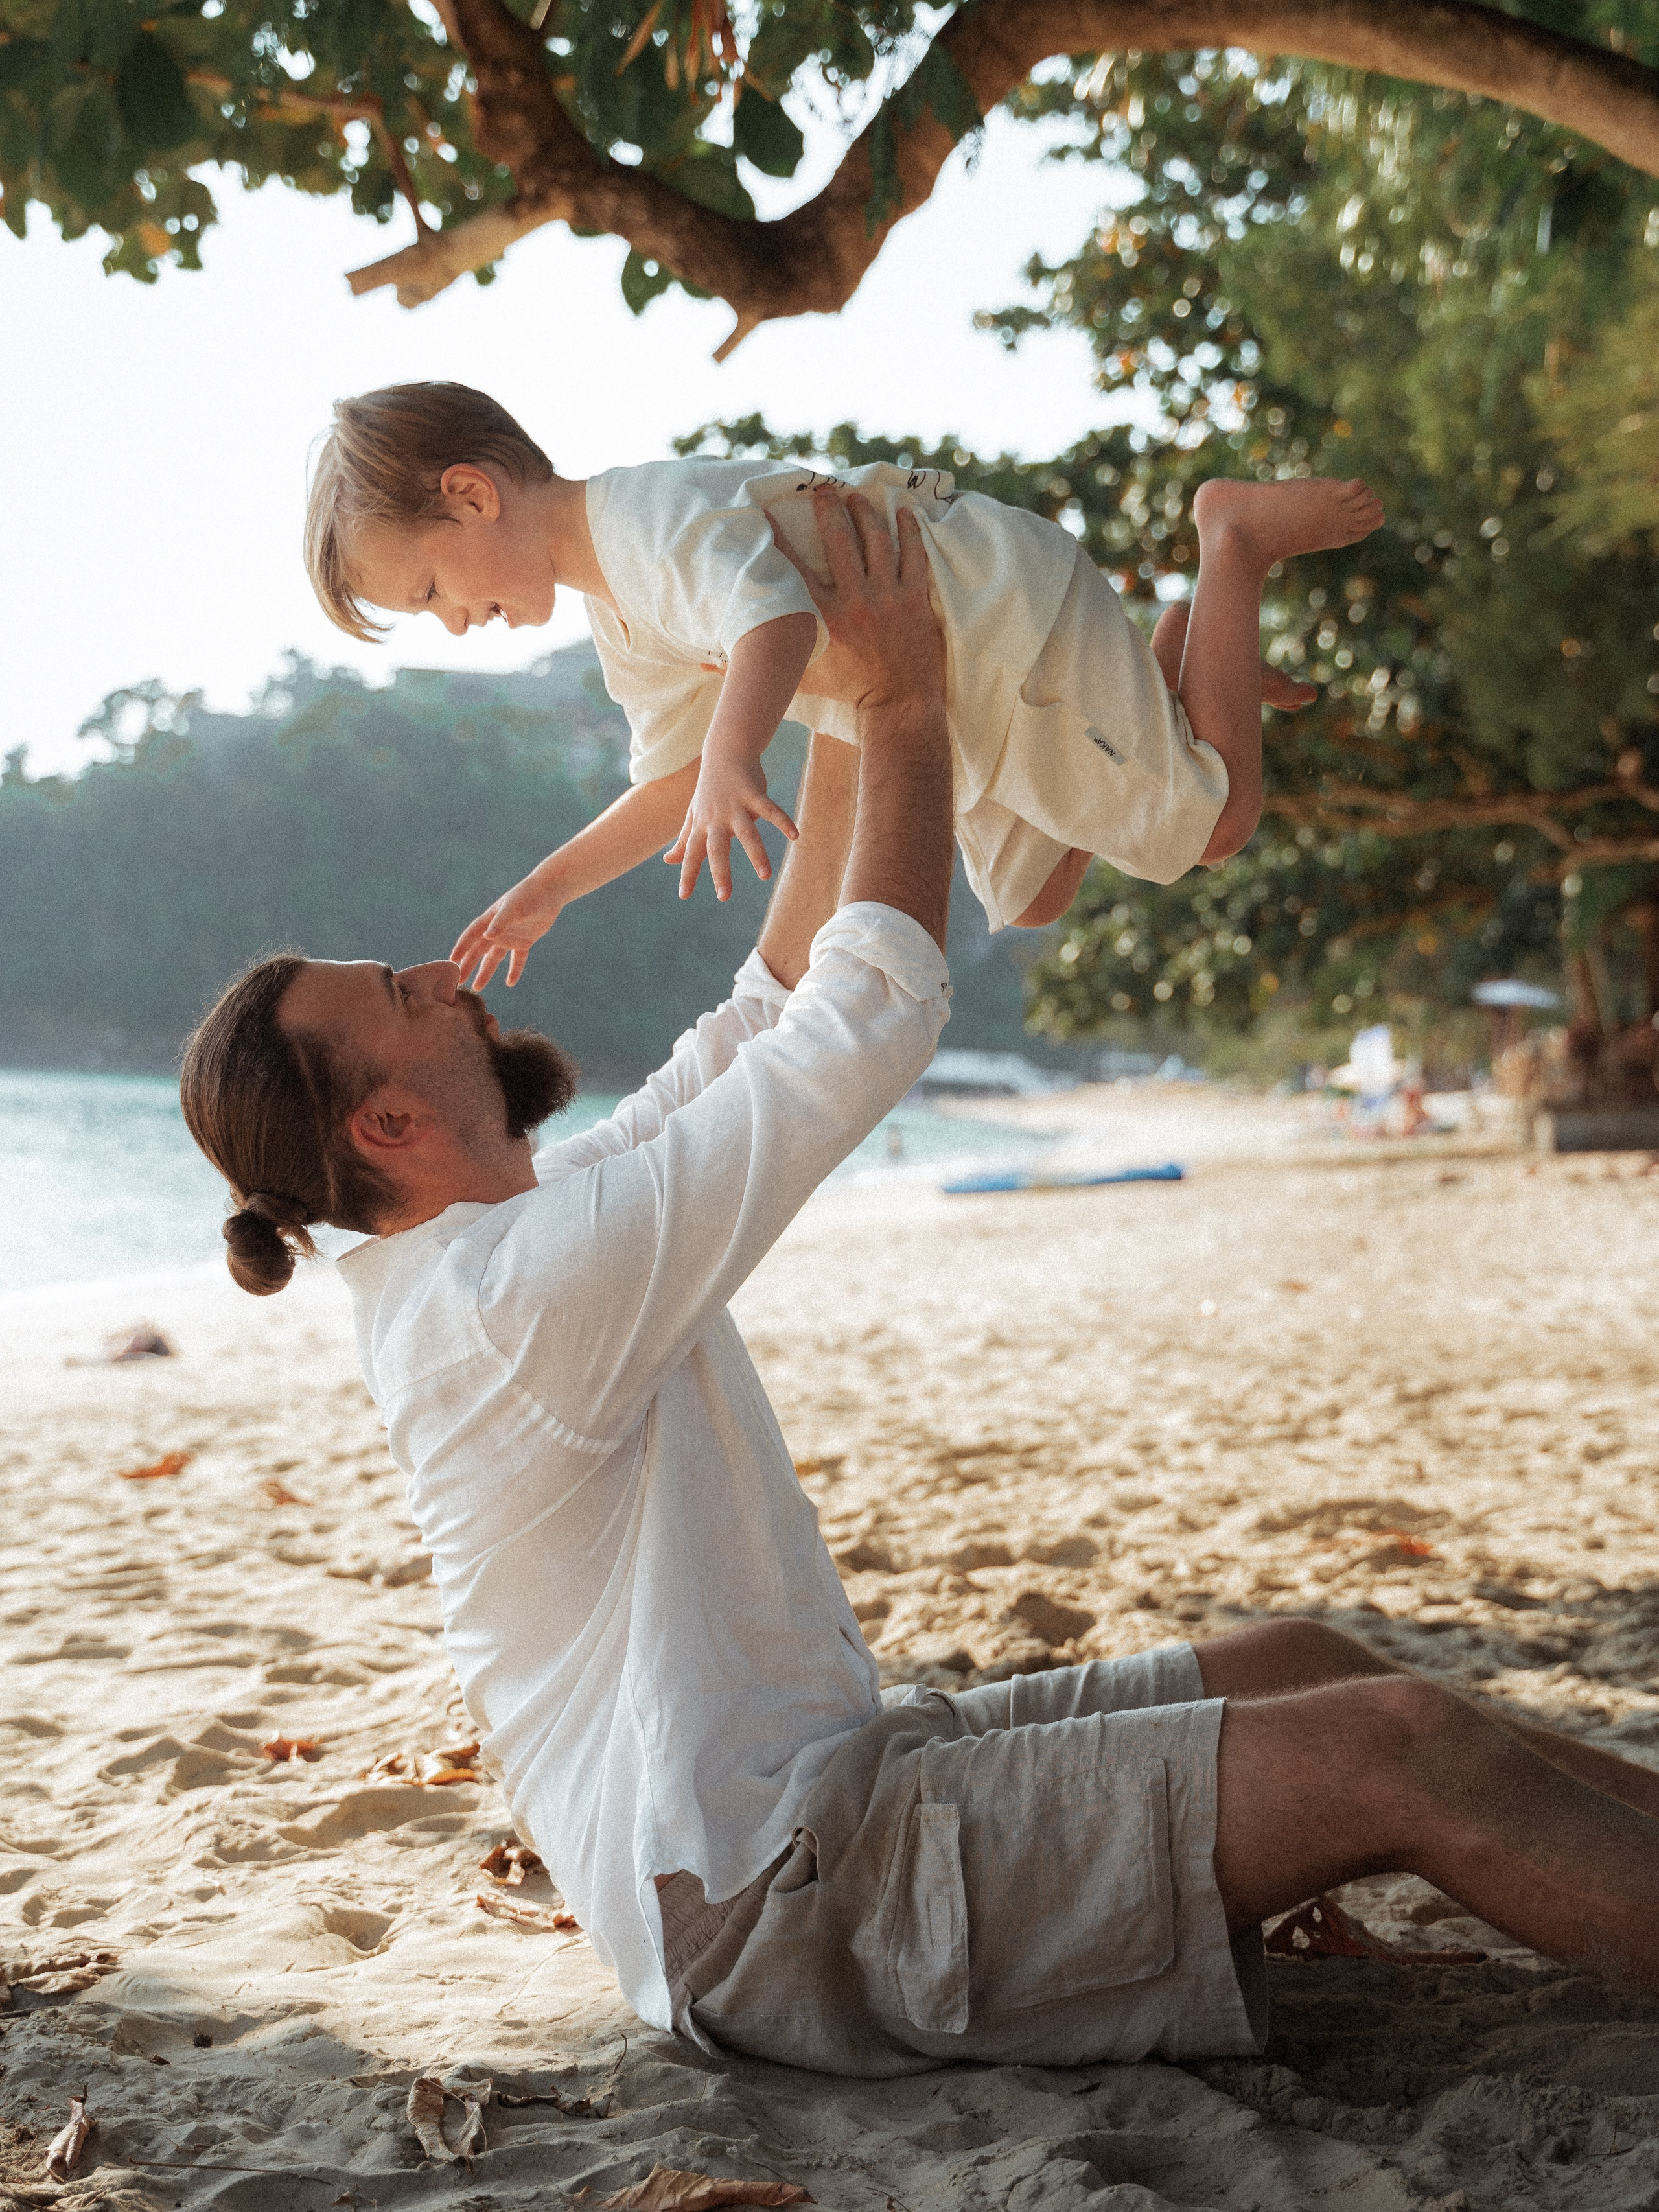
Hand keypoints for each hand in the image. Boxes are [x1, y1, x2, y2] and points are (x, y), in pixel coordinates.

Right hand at [450, 867, 566, 989]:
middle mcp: (497, 930)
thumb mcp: (514, 908)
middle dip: (469, 965)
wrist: (549, 892)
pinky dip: (514, 971)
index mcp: (490, 920)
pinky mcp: (524, 941)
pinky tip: (510, 983)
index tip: (451, 962)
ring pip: (494, 958)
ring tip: (477, 987)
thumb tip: (487, 937)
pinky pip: (517, 959)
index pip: (471, 936)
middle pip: (479, 951)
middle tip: (459, 981)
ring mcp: (510, 936)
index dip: (461, 948)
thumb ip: (501, 922)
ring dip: (486, 972)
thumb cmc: (529, 896)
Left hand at [664, 754, 797, 900]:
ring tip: (766, 876)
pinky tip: (796, 835)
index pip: (692, 853)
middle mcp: (716, 818)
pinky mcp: (754, 793)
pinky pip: (770, 810)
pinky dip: (783, 822)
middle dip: (720, 872)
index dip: (687, 874)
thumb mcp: (693, 815)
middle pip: (717, 848)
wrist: (724, 751)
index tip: (683, 895)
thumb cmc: (709, 789)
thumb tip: (667, 861)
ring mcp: (736, 805)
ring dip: (756, 855)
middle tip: (724, 897)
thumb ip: (684, 840)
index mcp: (702, 825)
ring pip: (747, 833)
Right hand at [771, 490, 944, 714]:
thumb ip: (756, 668)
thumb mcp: (797, 680)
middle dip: (828, 509)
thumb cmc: (846, 692)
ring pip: (877, 541)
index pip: (793, 567)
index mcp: (823, 616)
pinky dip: (909, 531)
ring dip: (865, 513)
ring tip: (856, 497)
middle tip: (822, 488)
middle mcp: (855, 601)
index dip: (777, 537)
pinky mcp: (914, 600)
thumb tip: (705, 668)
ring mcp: (887, 598)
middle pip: (839, 540)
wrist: (898, 705)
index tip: (764, 512)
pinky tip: (904, 513)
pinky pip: (914, 555)